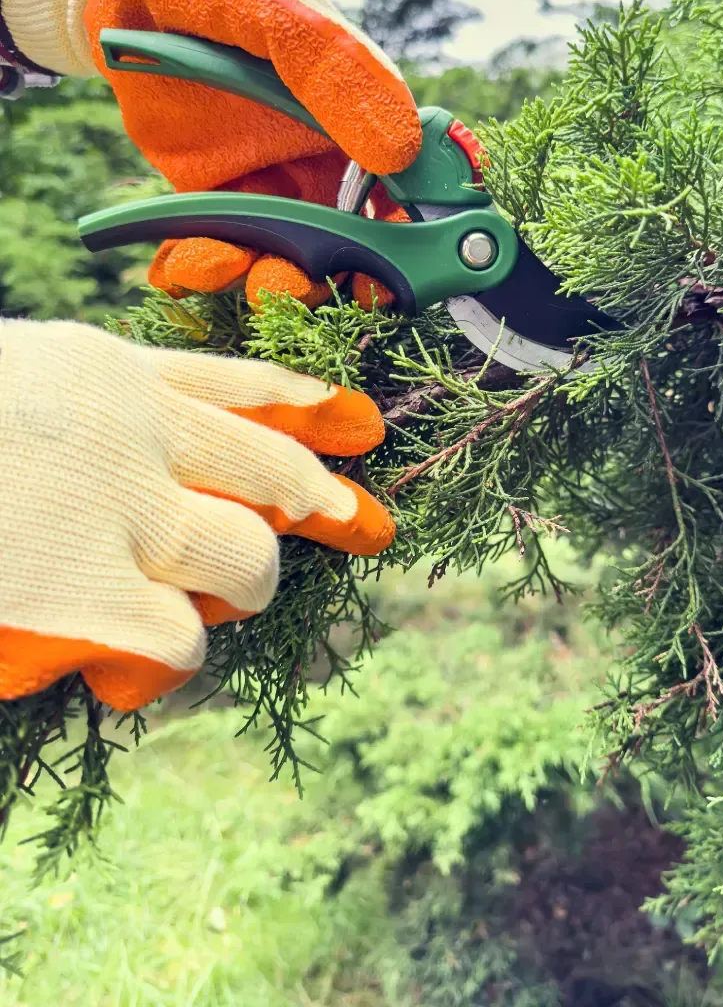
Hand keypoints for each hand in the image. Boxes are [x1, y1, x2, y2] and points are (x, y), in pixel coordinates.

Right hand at [0, 320, 393, 710]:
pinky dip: (166, 664)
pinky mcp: (88, 597)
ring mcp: (116, 513)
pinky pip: (182, 640)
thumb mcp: (20, 381)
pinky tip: (127, 672)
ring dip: (241, 591)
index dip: (311, 409)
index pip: (237, 385)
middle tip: (343, 530)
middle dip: (317, 507)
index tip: (366, 426)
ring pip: (248, 559)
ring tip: (201, 613)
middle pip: (273, 470)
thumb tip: (152, 438)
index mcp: (100, 372)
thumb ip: (86, 399)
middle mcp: (128, 432)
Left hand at [1, 0, 416, 306]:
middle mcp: (326, 152)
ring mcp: (273, 177)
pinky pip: (222, 243)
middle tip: (294, 284)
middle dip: (332, 275)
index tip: (395, 276)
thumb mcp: (273, 12)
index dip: (413, 237)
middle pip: (353, 238)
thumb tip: (401, 151)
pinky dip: (202, 267)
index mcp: (361, 108)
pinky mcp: (219, 196)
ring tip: (223, 271)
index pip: (411, 183)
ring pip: (288, 251)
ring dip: (265, 278)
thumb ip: (335, 72)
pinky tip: (178, 267)